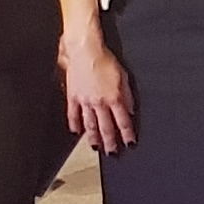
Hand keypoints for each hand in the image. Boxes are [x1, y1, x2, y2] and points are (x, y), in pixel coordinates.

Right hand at [61, 36, 134, 152]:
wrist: (85, 50)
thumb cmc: (105, 59)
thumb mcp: (124, 77)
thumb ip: (128, 96)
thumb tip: (130, 110)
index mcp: (114, 98)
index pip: (123, 121)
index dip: (127, 134)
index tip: (130, 143)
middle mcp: (99, 103)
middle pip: (106, 128)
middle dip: (111, 142)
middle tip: (112, 153)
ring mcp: (85, 101)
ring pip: (90, 125)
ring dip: (94, 138)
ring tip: (96, 148)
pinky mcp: (73, 96)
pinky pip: (73, 114)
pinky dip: (75, 124)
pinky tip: (77, 132)